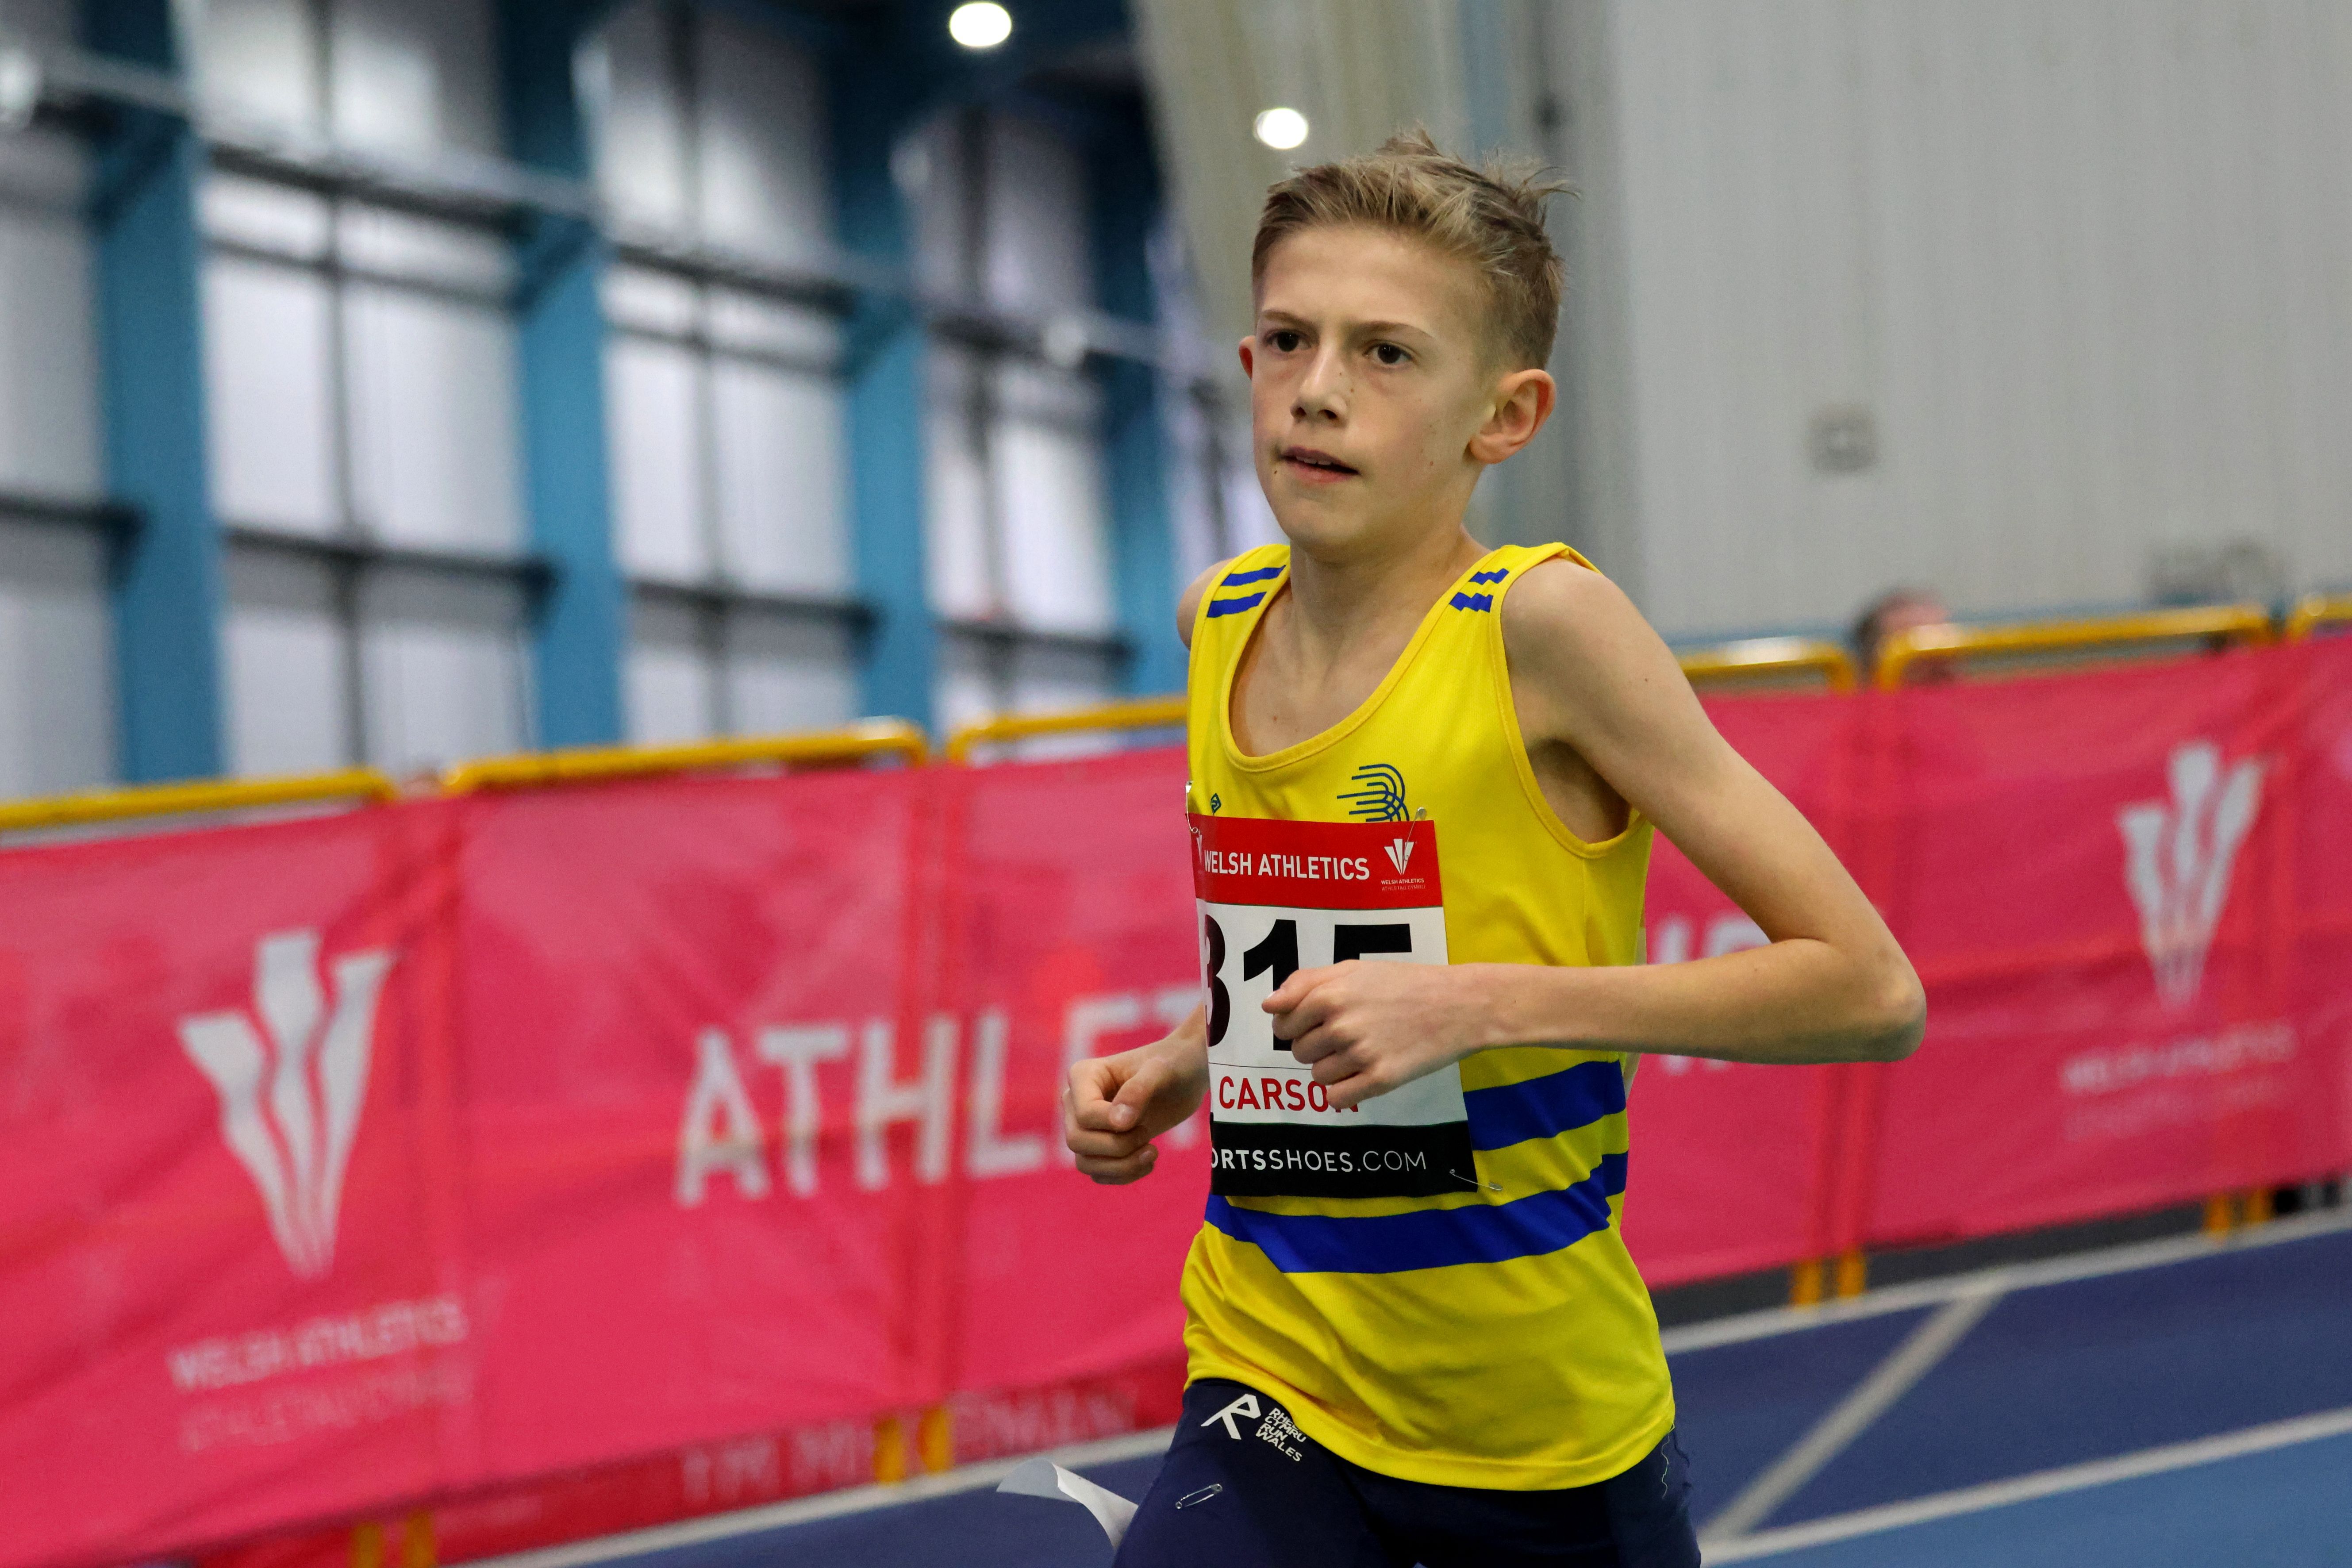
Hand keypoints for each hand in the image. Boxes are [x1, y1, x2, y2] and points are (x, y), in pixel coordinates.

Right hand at [1064, 1026, 1207, 1183]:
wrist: (1184, 1079)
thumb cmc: (1172, 1065)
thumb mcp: (1161, 1071)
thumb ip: (1138, 1090)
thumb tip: (1118, 1123)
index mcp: (1083, 1075)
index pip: (1084, 1114)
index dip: (1111, 1125)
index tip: (1142, 1121)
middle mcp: (1076, 1101)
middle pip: (1077, 1140)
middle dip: (1118, 1145)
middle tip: (1146, 1133)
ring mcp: (1085, 1126)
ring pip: (1084, 1163)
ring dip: (1121, 1166)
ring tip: (1152, 1152)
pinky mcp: (1099, 1147)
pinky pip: (1098, 1174)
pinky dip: (1124, 1175)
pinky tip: (1148, 1161)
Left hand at [1267, 963, 1495, 1109]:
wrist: (1460, 1005)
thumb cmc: (1404, 983)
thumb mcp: (1353, 969)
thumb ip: (1305, 983)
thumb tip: (1269, 1006)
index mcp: (1329, 994)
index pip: (1283, 1023)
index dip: (1295, 1024)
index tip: (1317, 1021)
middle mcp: (1341, 1025)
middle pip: (1299, 1051)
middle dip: (1316, 1045)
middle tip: (1348, 1034)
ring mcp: (1361, 1055)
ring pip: (1317, 1076)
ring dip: (1332, 1068)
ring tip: (1361, 1051)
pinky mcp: (1380, 1080)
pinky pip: (1336, 1098)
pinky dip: (1344, 1090)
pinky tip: (1363, 1074)